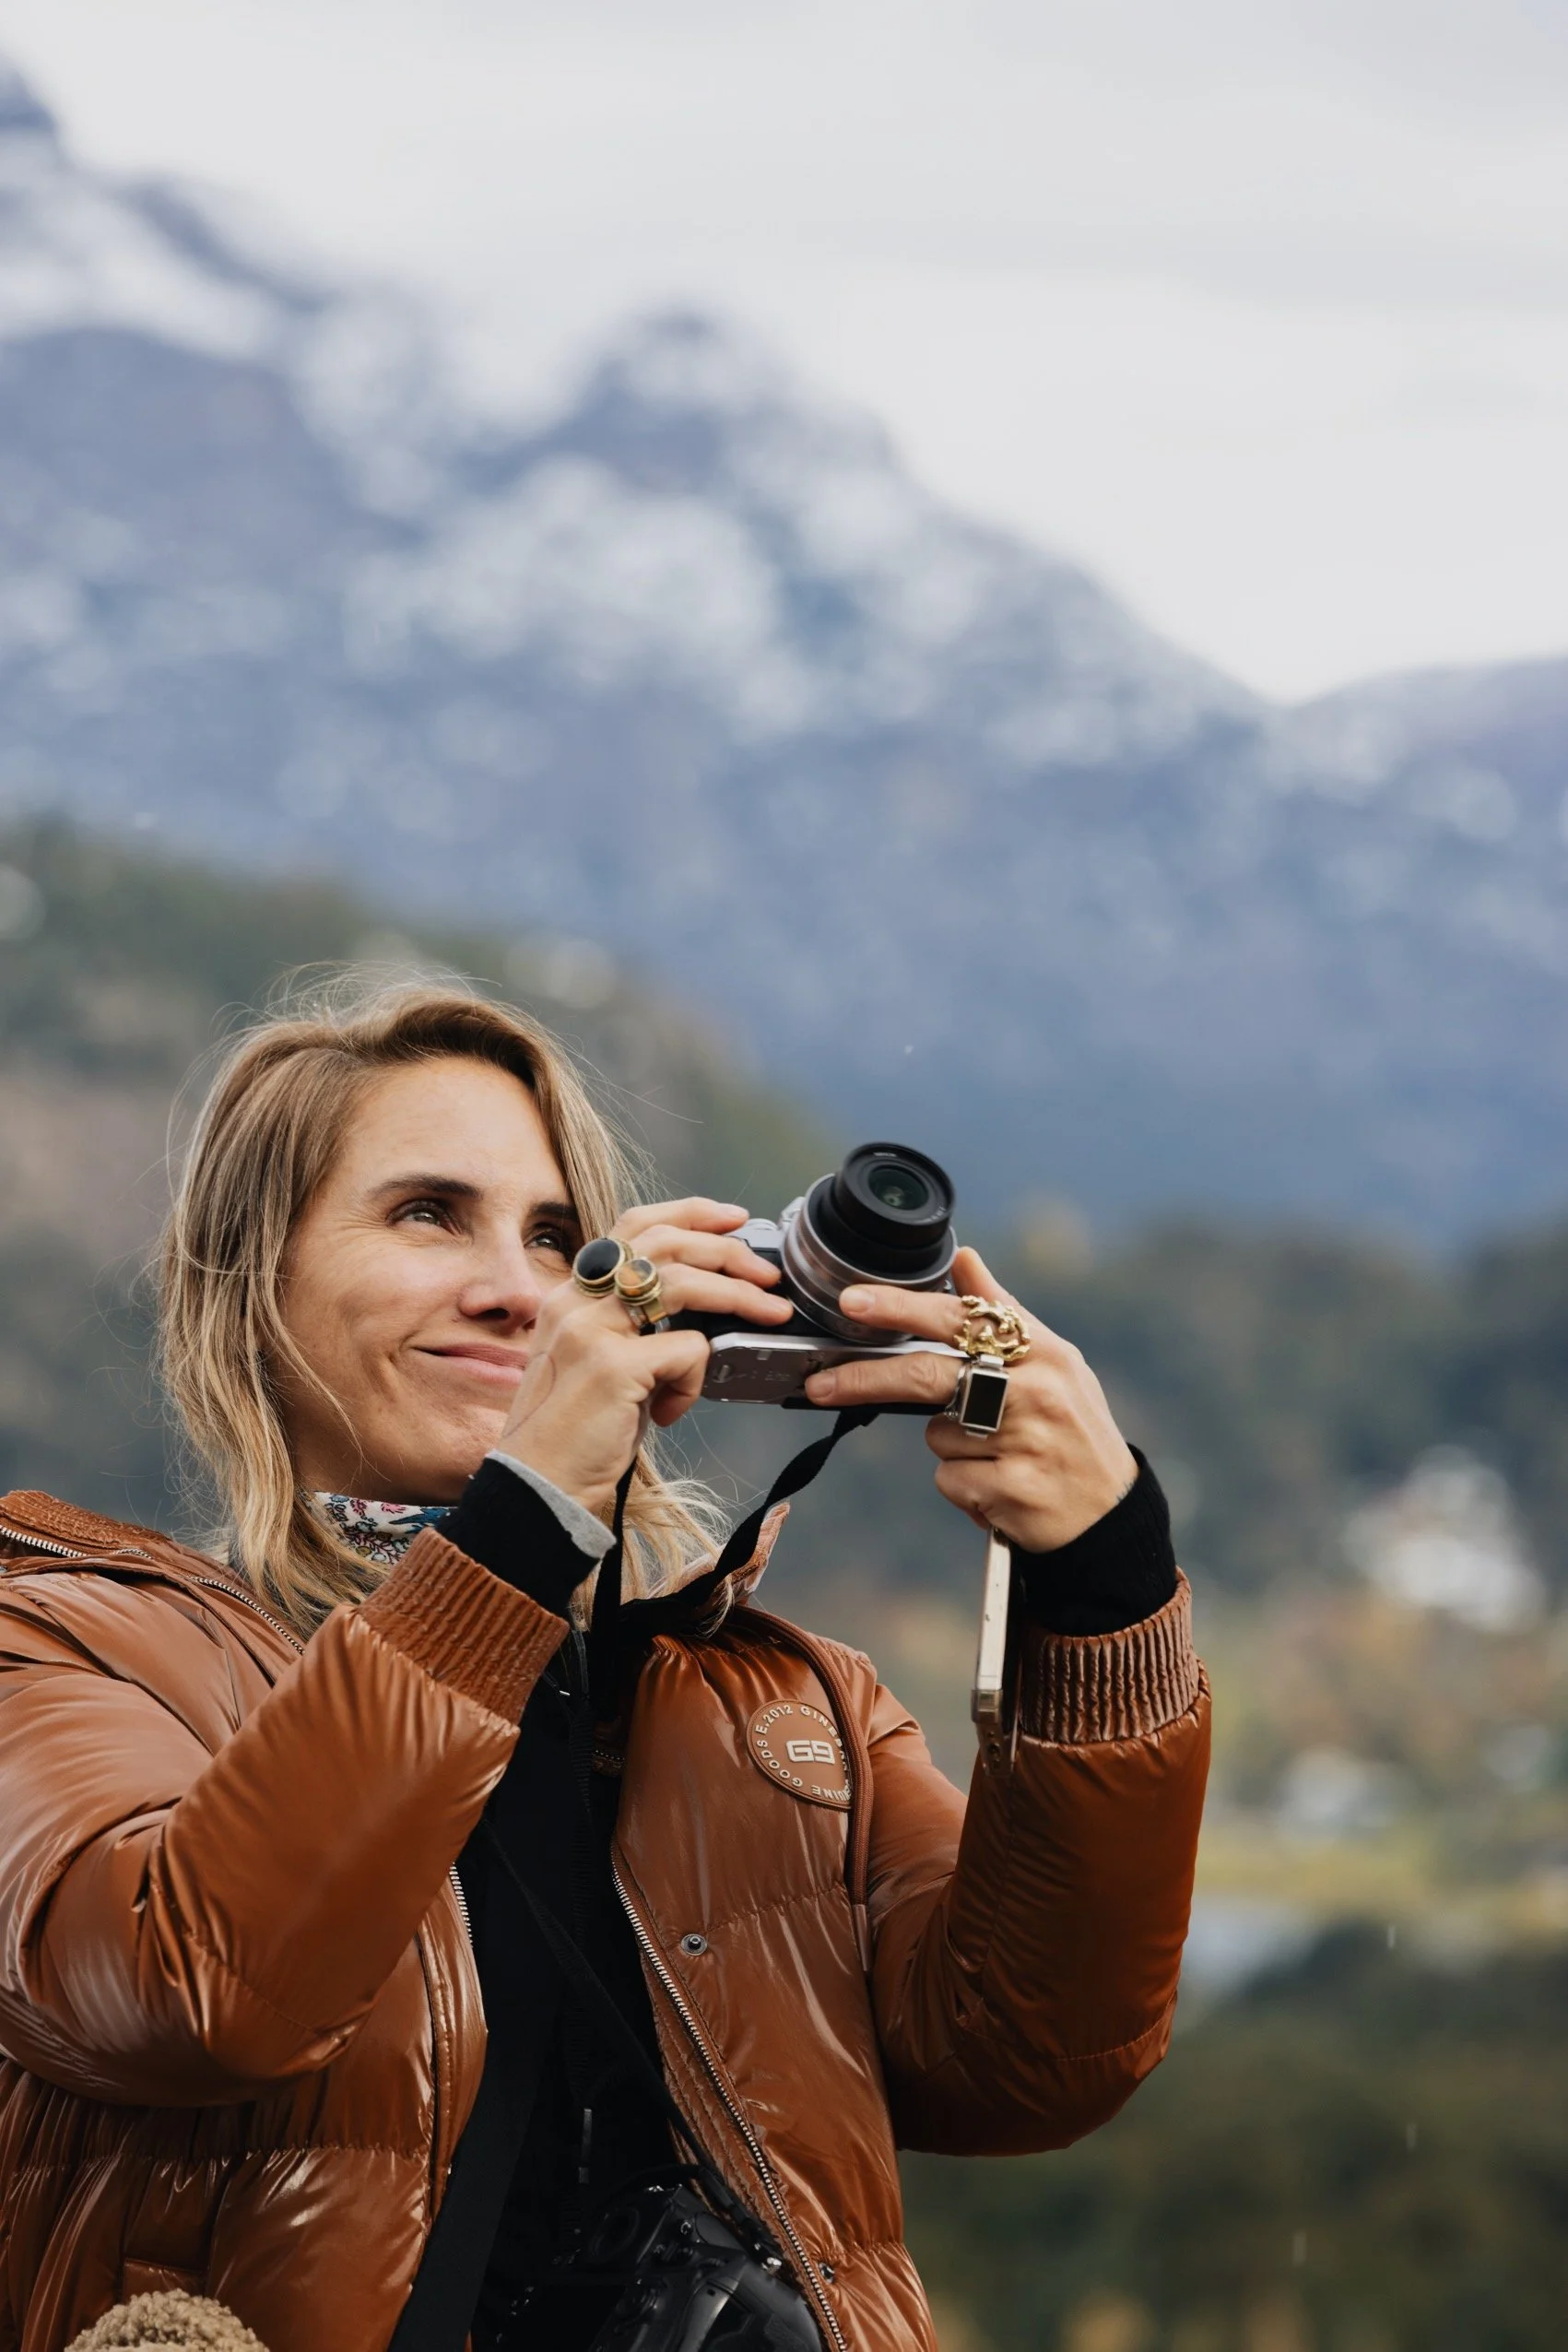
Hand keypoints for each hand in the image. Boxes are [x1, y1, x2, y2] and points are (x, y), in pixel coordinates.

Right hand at [496, 1198, 791, 1520]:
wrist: (538, 1491)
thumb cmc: (574, 1436)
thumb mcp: (601, 1365)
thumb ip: (637, 1330)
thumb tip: (705, 1310)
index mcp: (571, 1296)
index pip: (632, 1226)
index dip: (688, 1213)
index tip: (732, 1219)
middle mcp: (575, 1303)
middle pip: (664, 1243)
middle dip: (728, 1250)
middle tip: (768, 1275)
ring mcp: (590, 1331)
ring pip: (682, 1282)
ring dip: (738, 1295)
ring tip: (771, 1314)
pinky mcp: (613, 1367)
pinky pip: (688, 1349)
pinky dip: (696, 1378)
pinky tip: (672, 1410)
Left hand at [803, 1244, 1135, 1552]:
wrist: (1111, 1516)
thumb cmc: (1072, 1430)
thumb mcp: (1054, 1365)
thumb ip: (1003, 1313)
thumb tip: (964, 1258)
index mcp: (1045, 1353)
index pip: (964, 1320)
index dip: (903, 1308)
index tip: (854, 1302)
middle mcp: (1037, 1392)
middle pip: (931, 1375)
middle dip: (868, 1378)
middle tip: (822, 1384)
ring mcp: (1027, 1443)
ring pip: (937, 1436)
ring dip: (951, 1448)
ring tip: (996, 1455)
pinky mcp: (1013, 1490)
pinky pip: (950, 1480)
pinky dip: (964, 1486)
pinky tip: (999, 1487)